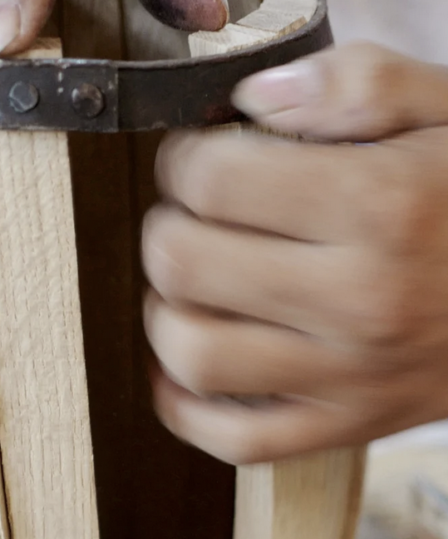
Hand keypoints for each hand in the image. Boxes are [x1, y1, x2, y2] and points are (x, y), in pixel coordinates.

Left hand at [144, 43, 447, 464]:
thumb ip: (362, 85)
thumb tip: (257, 99)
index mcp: (383, 206)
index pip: (214, 180)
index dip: (183, 161)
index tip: (193, 161)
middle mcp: (361, 299)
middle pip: (185, 267)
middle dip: (167, 231)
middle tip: (190, 220)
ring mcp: (352, 376)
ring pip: (195, 357)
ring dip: (167, 314)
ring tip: (191, 289)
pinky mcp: (348, 426)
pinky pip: (236, 441)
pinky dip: (187, 409)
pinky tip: (183, 370)